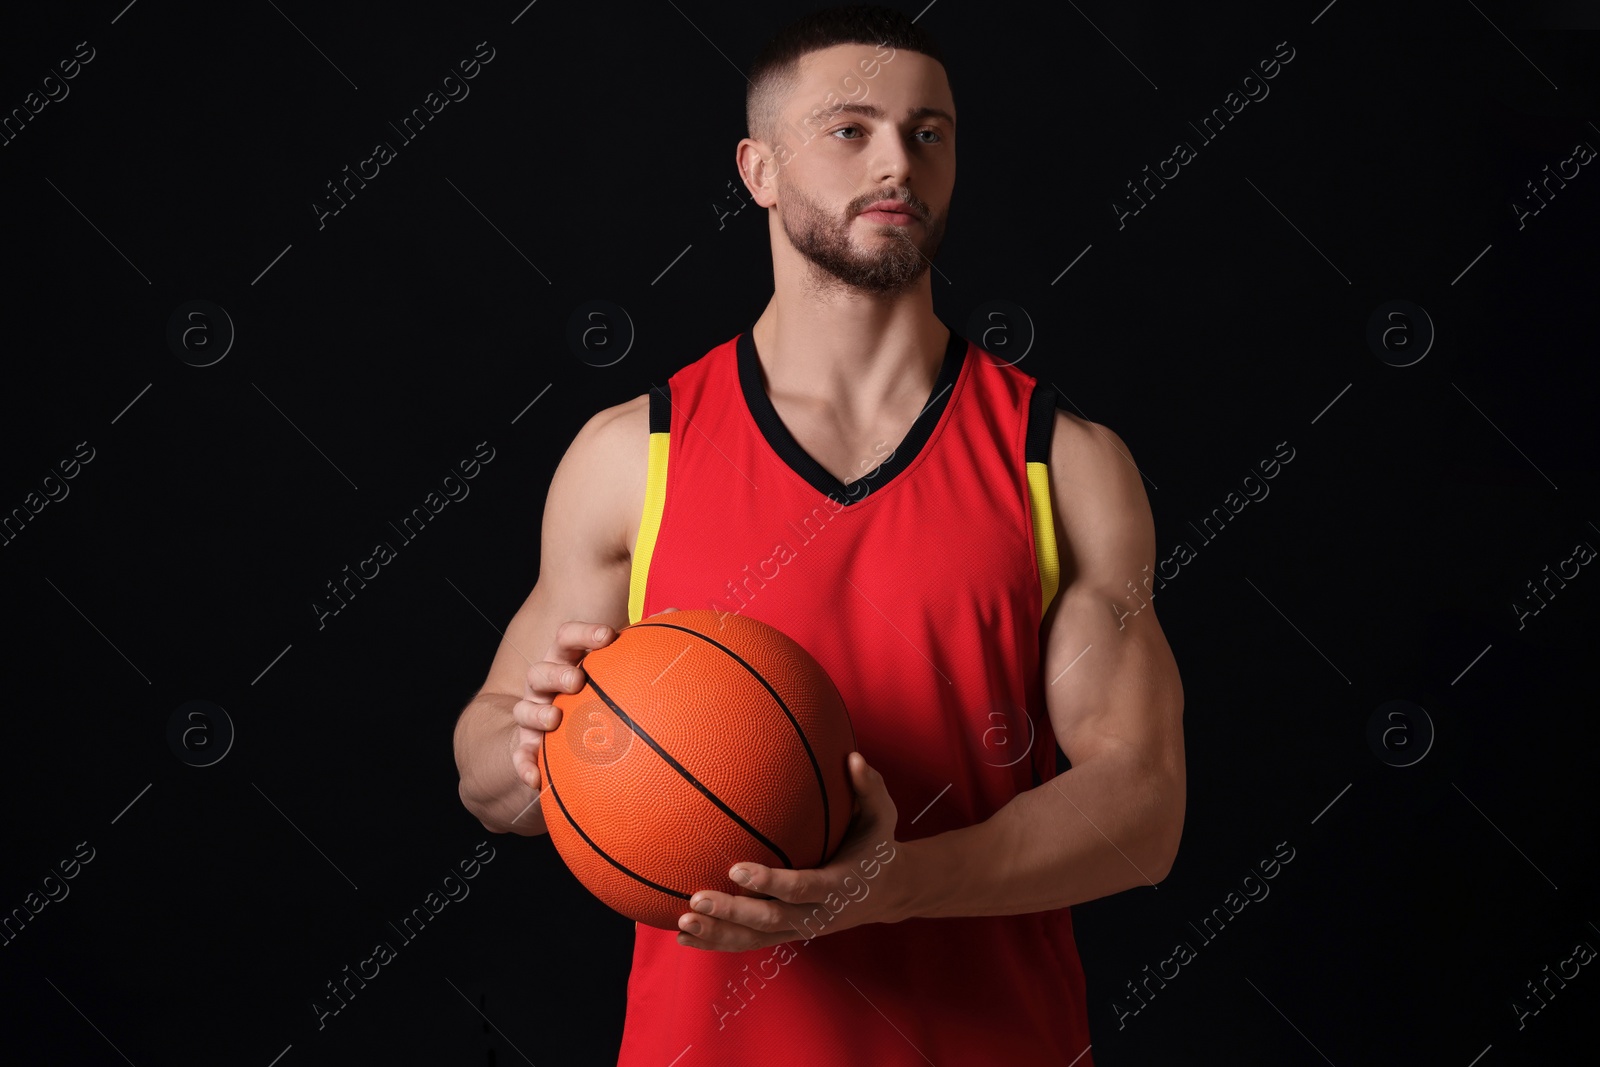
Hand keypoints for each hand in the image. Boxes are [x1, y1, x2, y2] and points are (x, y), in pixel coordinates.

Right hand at [509, 610, 676, 829]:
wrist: (559, 731)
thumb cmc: (595, 689)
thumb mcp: (615, 665)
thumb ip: (640, 642)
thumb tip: (674, 613)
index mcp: (567, 659)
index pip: (567, 637)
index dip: (584, 633)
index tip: (608, 636)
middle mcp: (546, 684)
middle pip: (541, 670)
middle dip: (557, 672)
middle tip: (577, 679)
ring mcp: (534, 714)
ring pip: (524, 709)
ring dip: (537, 714)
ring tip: (554, 720)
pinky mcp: (527, 744)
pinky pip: (520, 755)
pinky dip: (525, 764)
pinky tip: (536, 778)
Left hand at [674, 752, 910, 951]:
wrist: (888, 892)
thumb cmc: (877, 845)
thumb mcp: (883, 816)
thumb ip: (869, 788)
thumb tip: (854, 757)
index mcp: (840, 885)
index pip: (802, 887)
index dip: (770, 882)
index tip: (736, 868)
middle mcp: (819, 913)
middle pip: (772, 919)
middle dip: (733, 911)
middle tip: (697, 897)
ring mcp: (802, 927)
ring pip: (756, 938)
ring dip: (718, 933)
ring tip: (682, 922)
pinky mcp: (789, 934)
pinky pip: (751, 941)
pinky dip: (718, 941)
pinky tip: (683, 935)